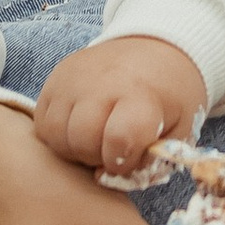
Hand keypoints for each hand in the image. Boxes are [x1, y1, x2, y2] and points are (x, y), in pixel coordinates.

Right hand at [34, 32, 206, 178]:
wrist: (154, 48)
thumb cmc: (169, 94)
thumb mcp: (181, 126)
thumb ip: (153, 160)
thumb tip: (110, 177)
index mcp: (139, 95)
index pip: (119, 140)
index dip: (122, 161)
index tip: (130, 157)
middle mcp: (101, 83)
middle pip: (82, 141)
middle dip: (96, 157)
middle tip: (111, 149)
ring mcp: (72, 80)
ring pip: (56, 135)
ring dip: (73, 148)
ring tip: (94, 140)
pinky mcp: (54, 79)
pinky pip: (43, 122)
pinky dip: (58, 135)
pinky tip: (78, 128)